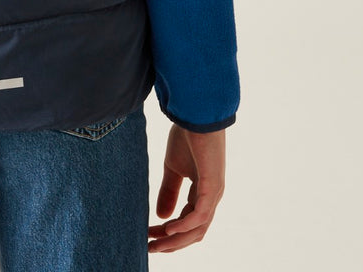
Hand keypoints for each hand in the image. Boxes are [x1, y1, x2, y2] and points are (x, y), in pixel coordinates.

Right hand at [148, 124, 225, 253]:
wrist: (196, 113)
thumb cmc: (187, 136)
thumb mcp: (173, 168)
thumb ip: (169, 191)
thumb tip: (162, 216)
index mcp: (203, 192)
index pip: (187, 221)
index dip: (168, 231)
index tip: (148, 235)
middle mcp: (211, 197)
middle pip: (194, 232)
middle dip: (172, 243)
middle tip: (150, 248)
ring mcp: (214, 193)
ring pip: (197, 229)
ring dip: (175, 240)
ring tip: (155, 244)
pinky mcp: (213, 186)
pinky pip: (199, 215)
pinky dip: (183, 225)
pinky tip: (167, 228)